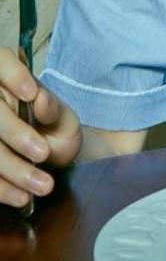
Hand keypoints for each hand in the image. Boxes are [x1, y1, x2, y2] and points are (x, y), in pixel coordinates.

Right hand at [0, 45, 82, 209]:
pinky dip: (1, 187)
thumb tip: (40, 98)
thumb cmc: (56, 130)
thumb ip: (52, 109)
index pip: (1, 62)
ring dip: (11, 169)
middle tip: (43, 152)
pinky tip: (20, 198)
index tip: (31, 92)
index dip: (11, 74)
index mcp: (8, 82)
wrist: (52, 159)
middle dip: (15, 134)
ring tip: (42, 185)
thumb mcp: (63, 118)